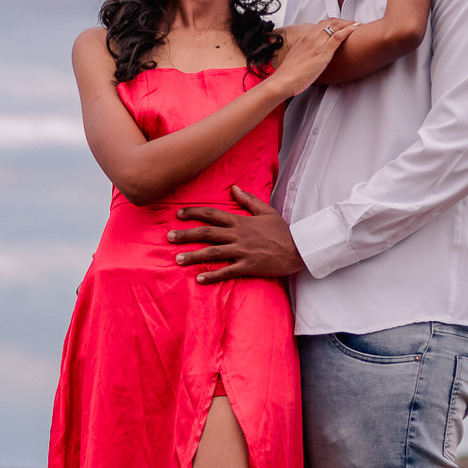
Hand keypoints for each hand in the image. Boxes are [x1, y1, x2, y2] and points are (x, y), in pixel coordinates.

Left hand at [167, 187, 302, 282]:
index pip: (212, 214)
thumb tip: (233, 188)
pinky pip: (227, 271)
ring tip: (177, 259)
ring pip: (213, 252)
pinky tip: (199, 279)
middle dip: (186, 234)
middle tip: (168, 237)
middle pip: (207, 233)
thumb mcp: (266, 211)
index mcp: (240, 221)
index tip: (178, 214)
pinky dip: (213, 275)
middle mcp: (238, 235)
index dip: (194, 213)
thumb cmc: (282, 231)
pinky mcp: (249, 266)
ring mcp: (242, 251)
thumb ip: (248, 200)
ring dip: (193, 256)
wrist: (299, 249)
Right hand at [271, 18, 356, 96]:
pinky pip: (338, 36)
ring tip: (356, 24)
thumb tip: (307, 61)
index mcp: (303, 39)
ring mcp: (317, 44)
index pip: (320, 25)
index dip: (332, 22)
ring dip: (348, 23)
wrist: (283, 81)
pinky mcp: (323, 52)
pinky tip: (356, 28)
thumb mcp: (295, 61)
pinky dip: (349, 30)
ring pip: (335, 26)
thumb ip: (303, 57)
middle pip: (329, 22)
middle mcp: (310, 38)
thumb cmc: (288, 75)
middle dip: (342, 21)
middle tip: (351, 23)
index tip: (339, 24)